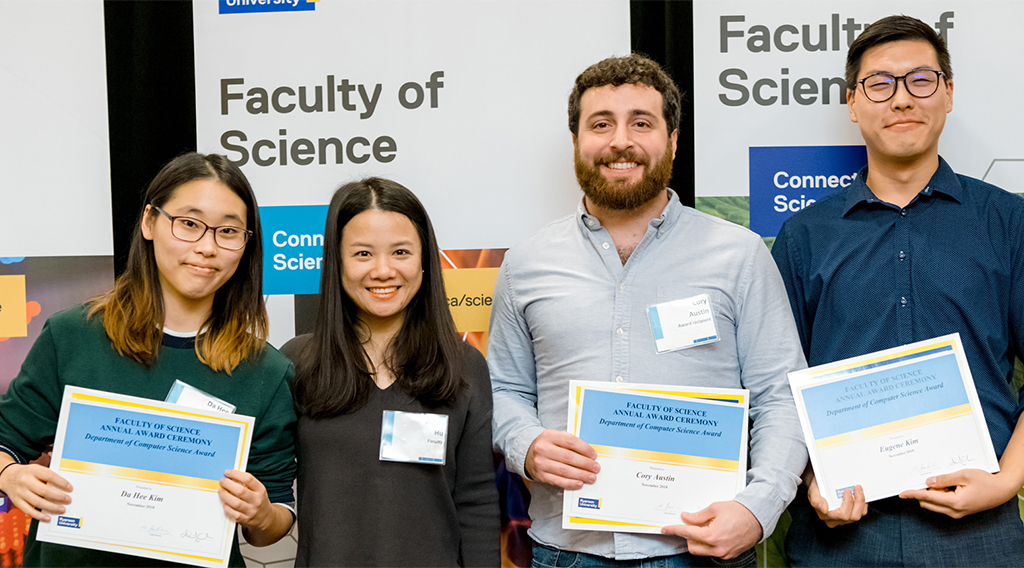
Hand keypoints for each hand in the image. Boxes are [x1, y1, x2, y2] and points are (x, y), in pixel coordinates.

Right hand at [0, 463, 72, 521]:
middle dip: (58, 497)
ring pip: (37, 502)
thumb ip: (49, 476)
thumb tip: (64, 487)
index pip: (50, 476)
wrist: (8, 476)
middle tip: (68, 500)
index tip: (70, 488)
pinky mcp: (17, 501)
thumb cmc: (28, 474)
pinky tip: (47, 517)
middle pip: (44, 491)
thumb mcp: (38, 469)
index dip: (61, 483)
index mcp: (34, 470)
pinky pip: (28, 510)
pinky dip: (38, 515)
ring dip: (51, 507)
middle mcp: (26, 481)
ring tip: (61, 509)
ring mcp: (20, 492)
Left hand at [218, 470, 275, 530]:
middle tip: (222, 481)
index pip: (248, 479)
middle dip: (228, 484)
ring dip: (225, 495)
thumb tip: (231, 477)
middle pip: (240, 491)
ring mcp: (251, 511)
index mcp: (260, 490)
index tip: (227, 472)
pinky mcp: (245, 520)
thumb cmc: (258, 500)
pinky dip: (226, 507)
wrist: (265, 518)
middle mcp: (257, 500)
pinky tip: (224, 503)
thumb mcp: (258, 490)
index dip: (236, 474)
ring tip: (220, 491)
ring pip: (235, 503)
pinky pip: (233, 513)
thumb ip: (247, 483)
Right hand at [524, 430, 598, 489]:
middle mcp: (543, 448)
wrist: (528, 453)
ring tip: (591, 477)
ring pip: (565, 470)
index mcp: (549, 435)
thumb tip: (589, 455)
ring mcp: (541, 463)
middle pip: (568, 457)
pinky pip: (558, 481)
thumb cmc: (548, 445)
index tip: (594, 455)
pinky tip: (579, 483)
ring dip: (581, 475)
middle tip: (595, 468)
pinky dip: (570, 483)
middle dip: (585, 464)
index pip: (570, 441)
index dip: (584, 449)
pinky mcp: (541, 475)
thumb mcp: (556, 438)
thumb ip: (570, 443)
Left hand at [660, 500, 761, 558]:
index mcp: (712, 536)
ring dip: (698, 541)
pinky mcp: (729, 555)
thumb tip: (686, 518)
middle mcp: (717, 548)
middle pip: (692, 546)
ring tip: (706, 527)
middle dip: (689, 536)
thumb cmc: (739, 511)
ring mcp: (724, 553)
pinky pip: (712, 552)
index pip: (687, 533)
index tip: (666, 529)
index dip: (674, 530)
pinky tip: (713, 532)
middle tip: (692, 524)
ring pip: (701, 551)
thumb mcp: (715, 508)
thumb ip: (697, 516)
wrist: (757, 517)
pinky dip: (708, 544)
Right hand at [807, 475, 866, 527]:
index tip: (847, 490)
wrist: (820, 486)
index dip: (848, 503)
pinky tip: (860, 495)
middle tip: (856, 487)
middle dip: (858, 501)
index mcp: (826, 516)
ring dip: (861, 501)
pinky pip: (862, 513)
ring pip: (858, 515)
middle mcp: (836, 520)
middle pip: (853, 516)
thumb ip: (816, 500)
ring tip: (859, 489)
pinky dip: (863, 504)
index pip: (842, 515)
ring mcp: (845, 519)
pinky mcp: (851, 515)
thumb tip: (824, 509)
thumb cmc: (817, 489)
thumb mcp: (813, 491)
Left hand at [899, 468, 1018, 518]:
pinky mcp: (959, 512)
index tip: (901, 493)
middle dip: (925, 491)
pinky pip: (942, 504)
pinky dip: (940, 495)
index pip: (927, 497)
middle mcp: (954, 511)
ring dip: (934, 493)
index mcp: (955, 502)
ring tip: (948, 481)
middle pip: (927, 503)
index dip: (913, 494)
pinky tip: (951, 486)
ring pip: (934, 504)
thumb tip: (928, 482)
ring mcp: (957, 513)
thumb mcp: (963, 475)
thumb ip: (944, 479)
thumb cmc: (985, 481)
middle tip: (933, 478)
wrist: (1001, 490)